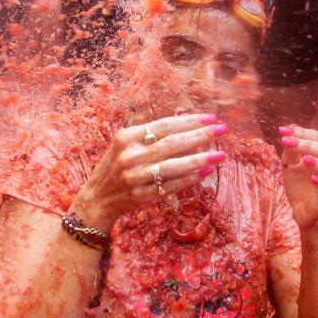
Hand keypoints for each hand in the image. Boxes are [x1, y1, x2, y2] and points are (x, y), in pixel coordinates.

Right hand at [75, 114, 228, 228]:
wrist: (96, 199)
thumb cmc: (116, 167)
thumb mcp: (125, 145)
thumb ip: (150, 136)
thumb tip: (187, 127)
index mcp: (126, 137)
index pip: (164, 125)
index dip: (189, 121)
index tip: (211, 117)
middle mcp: (129, 156)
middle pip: (171, 143)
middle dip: (200, 135)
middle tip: (222, 130)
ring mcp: (134, 177)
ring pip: (172, 166)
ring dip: (199, 159)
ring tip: (220, 155)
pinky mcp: (140, 196)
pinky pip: (168, 186)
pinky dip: (188, 179)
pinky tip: (204, 173)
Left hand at [278, 125, 317, 227]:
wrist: (299, 208)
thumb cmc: (297, 183)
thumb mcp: (289, 164)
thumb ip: (290, 149)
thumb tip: (289, 128)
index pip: (316, 137)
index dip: (301, 133)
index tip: (283, 131)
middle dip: (306, 145)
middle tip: (287, 142)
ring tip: (305, 160)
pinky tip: (313, 179)